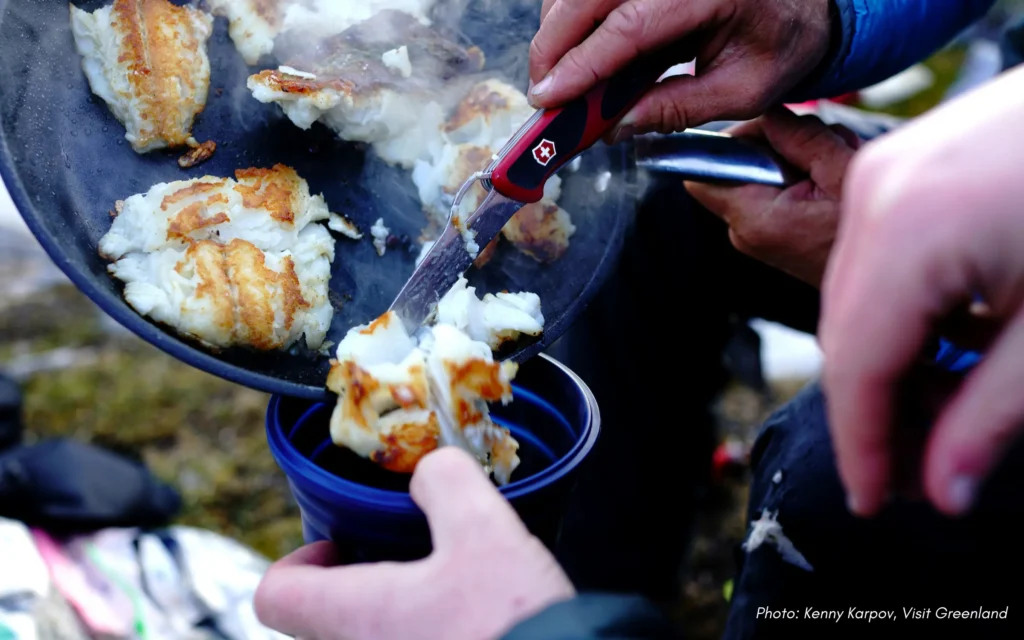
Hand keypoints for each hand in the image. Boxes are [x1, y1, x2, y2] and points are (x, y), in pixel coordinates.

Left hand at [253, 447, 574, 639]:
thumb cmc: (512, 622)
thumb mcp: (484, 528)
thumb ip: (446, 481)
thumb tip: (431, 471)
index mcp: (356, 615)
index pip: (276, 594)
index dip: (297, 560)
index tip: (337, 544)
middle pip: (321, 619)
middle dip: (355, 581)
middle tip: (400, 557)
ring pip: (366, 638)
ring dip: (392, 610)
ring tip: (443, 586)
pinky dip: (424, 630)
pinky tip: (470, 618)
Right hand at [527, 0, 832, 139]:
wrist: (807, 4)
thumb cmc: (783, 43)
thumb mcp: (742, 90)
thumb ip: (678, 108)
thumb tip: (616, 127)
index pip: (628, 26)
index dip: (581, 65)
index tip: (548, 98)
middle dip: (554, 47)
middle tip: (543, 94)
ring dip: (558, 29)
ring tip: (560, 76)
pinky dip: (574, 13)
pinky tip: (579, 48)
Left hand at [685, 107, 860, 287]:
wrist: (891, 280)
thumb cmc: (873, 232)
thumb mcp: (845, 173)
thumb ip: (802, 139)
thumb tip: (770, 114)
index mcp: (754, 218)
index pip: (702, 172)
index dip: (730, 142)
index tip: (772, 130)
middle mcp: (746, 231)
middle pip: (737, 166)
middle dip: (775, 145)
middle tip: (821, 147)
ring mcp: (759, 235)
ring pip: (761, 174)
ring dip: (796, 159)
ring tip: (836, 168)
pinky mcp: (776, 234)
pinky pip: (776, 190)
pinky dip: (802, 178)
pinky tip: (834, 182)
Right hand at [819, 64, 1023, 517]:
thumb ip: (991, 417)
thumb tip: (945, 489)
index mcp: (910, 230)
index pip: (857, 365)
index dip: (862, 446)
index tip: (874, 503)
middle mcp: (875, 193)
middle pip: (846, 334)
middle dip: (876, 410)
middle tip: (918, 472)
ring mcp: (882, 173)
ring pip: (856, 301)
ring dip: (891, 364)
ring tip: (943, 414)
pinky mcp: (900, 169)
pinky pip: (875, 261)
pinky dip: (901, 315)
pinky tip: (948, 346)